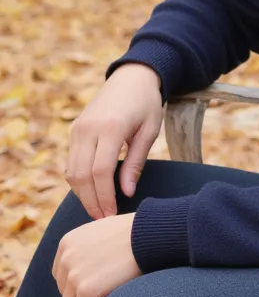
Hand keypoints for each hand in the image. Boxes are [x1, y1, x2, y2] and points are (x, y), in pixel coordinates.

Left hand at [52, 212, 140, 296]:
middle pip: (64, 291)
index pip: (61, 274)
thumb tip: (92, 265)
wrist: (149, 235)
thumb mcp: (104, 232)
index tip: (93, 291)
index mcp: (68, 242)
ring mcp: (74, 275)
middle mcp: (66, 258)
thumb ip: (90, 246)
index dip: (75, 285)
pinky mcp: (86, 290)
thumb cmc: (135, 233)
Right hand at [65, 63, 163, 219]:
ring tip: (98, 210)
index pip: (101, 171)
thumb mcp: (149, 131)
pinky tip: (93, 191)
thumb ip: (136, 163)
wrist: (132, 76)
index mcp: (111, 127)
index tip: (112, 216)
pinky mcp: (75, 128)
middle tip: (103, 220)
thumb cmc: (147, 103)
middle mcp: (89, 128)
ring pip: (71, 171)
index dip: (104, 197)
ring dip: (82, 194)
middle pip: (81, 175)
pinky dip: (79, 179)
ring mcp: (78, 128)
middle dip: (91, 201)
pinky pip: (71, 161)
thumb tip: (127, 193)